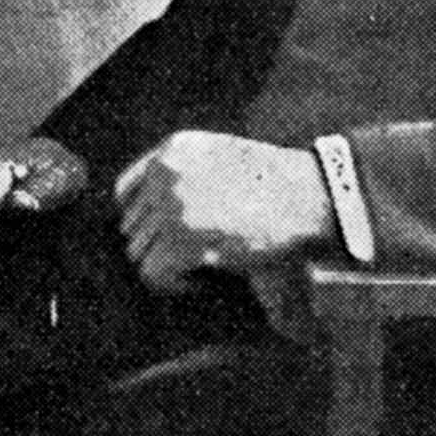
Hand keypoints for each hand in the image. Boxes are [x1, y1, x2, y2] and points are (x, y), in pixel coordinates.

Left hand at [114, 131, 334, 294]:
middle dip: (158, 245)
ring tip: (201, 268)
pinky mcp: (183, 240)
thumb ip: (185, 175)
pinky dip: (174, 285)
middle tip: (194, 256)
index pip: (124, 190)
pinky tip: (200, 281)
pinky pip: (153, 274)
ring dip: (167, 265)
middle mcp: (166, 173)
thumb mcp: (224, 159)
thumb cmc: (277, 186)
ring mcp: (172, 205)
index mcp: (174, 150)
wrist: (311, 198)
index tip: (167, 236)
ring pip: (139, 252)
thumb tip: (146, 211)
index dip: (144, 220)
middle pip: (130, 226)